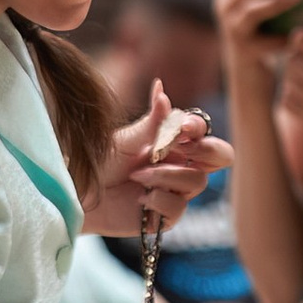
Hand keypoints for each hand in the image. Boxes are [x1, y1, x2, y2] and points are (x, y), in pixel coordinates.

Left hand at [81, 80, 233, 238]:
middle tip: (180, 150)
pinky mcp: (168, 216)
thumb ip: (152, 120)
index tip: (183, 127)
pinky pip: (178, 206)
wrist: (82, 192)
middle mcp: (181, 165)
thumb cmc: (102, 162)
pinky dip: (157, 199)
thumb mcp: (128, 138)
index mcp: (174, 143)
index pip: (205, 132)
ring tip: (138, 176)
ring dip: (165, 175)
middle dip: (207, 151)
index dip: (200, 128)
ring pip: (197, 181)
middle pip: (221, 157)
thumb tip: (161, 87)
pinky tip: (139, 198)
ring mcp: (177, 191)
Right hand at [215, 0, 302, 76]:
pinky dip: (283, 37)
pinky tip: (299, 34)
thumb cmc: (263, 34)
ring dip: (277, 0)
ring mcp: (233, 28)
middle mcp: (225, 4)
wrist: (248, 77)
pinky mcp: (246, 51)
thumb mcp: (261, 5)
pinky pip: (266, 41)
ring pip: (253, 8)